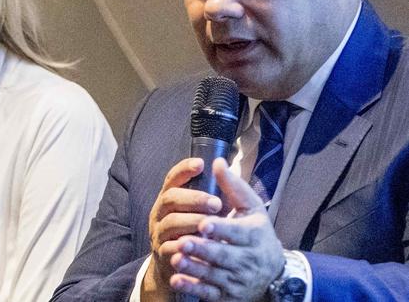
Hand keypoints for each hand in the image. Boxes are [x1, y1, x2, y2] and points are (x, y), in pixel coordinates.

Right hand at [142, 158, 222, 300]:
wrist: (180, 266)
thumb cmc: (195, 231)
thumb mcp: (201, 210)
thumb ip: (212, 192)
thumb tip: (225, 167)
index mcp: (170, 197)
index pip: (173, 178)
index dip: (184, 169)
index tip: (201, 164)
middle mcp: (160, 212)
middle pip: (170, 198)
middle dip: (194, 198)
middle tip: (216, 203)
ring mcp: (159, 232)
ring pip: (170, 222)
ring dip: (191, 221)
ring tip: (210, 224)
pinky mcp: (162, 253)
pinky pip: (170, 247)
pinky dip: (184, 246)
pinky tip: (199, 246)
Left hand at [169, 157, 284, 300]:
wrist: (273, 273)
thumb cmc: (257, 233)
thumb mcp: (251, 208)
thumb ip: (233, 186)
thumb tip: (217, 161)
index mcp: (254, 235)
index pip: (237, 232)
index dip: (221, 229)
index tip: (204, 224)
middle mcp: (248, 260)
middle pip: (224, 256)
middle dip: (203, 249)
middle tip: (183, 240)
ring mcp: (238, 280)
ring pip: (214, 275)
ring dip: (194, 268)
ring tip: (175, 258)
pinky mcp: (228, 296)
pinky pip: (209, 293)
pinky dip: (193, 287)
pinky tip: (177, 280)